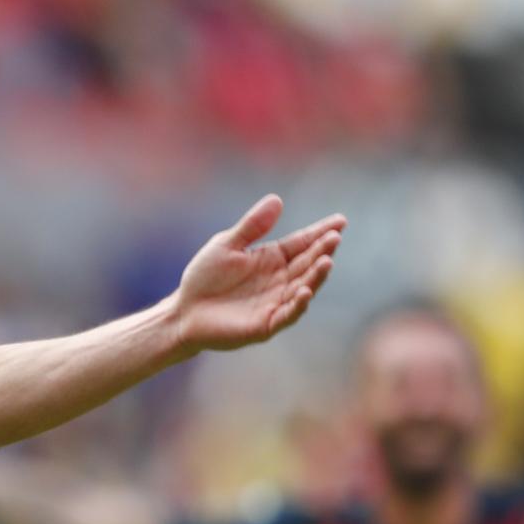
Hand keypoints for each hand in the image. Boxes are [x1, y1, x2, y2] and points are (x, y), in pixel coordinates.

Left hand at [171, 194, 345, 351]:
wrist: (184, 311)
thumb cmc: (205, 278)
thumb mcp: (226, 245)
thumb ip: (251, 226)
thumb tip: (277, 199)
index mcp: (273, 258)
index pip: (302, 243)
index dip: (321, 233)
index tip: (340, 221)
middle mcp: (280, 280)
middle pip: (307, 263)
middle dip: (323, 251)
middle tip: (335, 237)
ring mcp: (276, 302)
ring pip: (304, 288)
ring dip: (317, 276)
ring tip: (327, 261)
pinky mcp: (266, 324)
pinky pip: (288, 314)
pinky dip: (298, 304)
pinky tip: (305, 292)